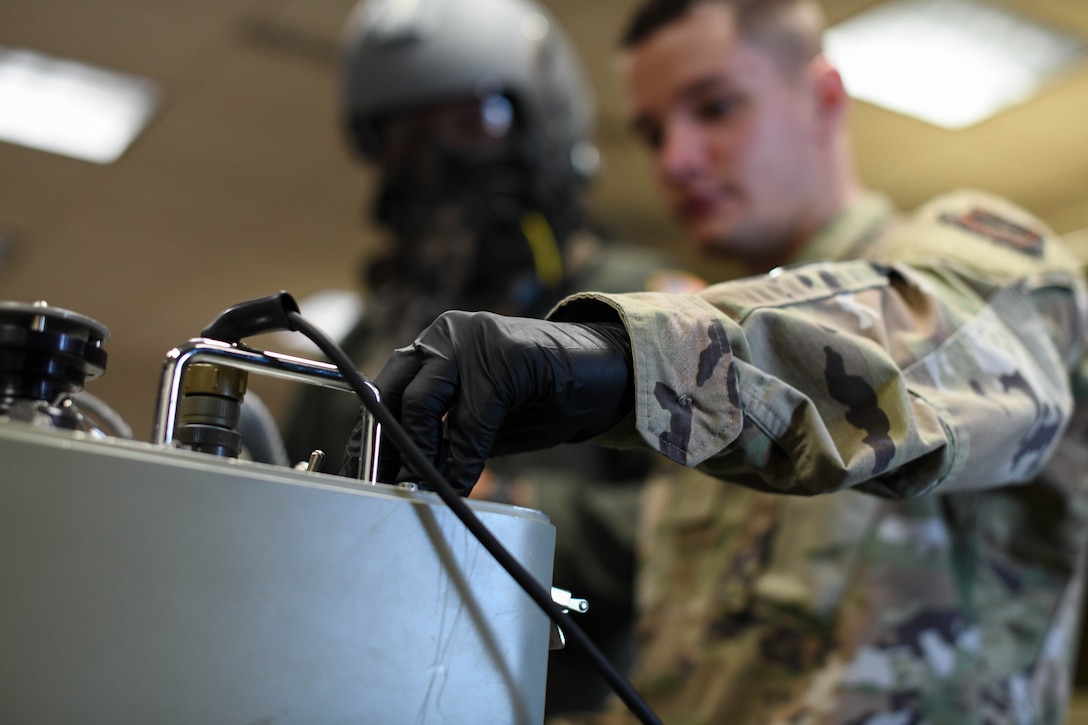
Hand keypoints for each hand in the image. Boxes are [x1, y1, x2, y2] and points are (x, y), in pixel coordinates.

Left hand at [356, 310, 632, 493]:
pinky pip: (473, 414)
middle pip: (395, 394)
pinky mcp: (506, 352)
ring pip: (425, 403)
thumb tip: (404, 477)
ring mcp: (475, 337)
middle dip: (387, 449)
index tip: (360, 476)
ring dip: (422, 455)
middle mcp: (445, 334)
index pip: (383, 392)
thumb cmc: (541, 399)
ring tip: (423, 487)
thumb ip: (444, 440)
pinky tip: (467, 481)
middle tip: (387, 488)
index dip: (370, 437)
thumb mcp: (480, 424)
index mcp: (433, 348)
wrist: (605, 374)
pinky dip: (466, 456)